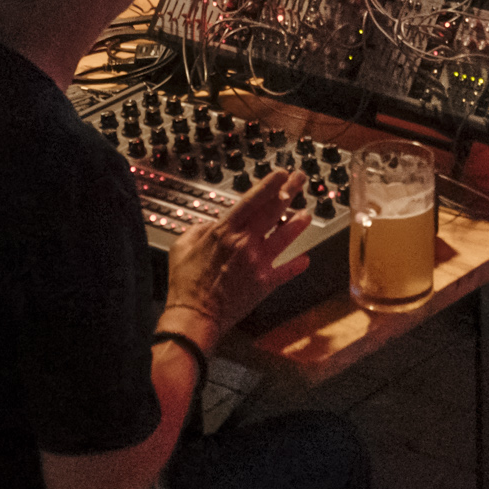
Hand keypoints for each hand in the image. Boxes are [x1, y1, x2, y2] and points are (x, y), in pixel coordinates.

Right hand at [161, 175, 314, 336]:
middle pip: (272, 211)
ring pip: (284, 237)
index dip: (269, 184)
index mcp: (224, 231)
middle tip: (299, 179)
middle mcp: (245, 243)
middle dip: (288, 192)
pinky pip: (285, 272)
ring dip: (297, 224)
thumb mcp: (182, 246)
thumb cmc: (185, 283)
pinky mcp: (264, 283)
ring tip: (307, 213)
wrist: (193, 315)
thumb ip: (198, 228)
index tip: (280, 173)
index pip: (252, 200)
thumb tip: (210, 224)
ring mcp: (257, 262)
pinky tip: (306, 259)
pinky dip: (296, 266)